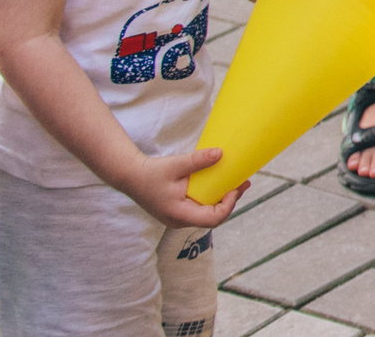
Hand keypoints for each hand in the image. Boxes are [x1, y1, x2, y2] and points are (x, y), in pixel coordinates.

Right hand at [117, 146, 245, 228]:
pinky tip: (219, 185)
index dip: (228, 205)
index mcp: (179, 214)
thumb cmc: (151, 172)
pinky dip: (212, 199)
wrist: (130, 176)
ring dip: (223, 200)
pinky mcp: (178, 211)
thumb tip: (221, 153)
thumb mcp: (176, 165)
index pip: (212, 219)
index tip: (236, 188)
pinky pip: (200, 209)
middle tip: (244, 184)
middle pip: (213, 219)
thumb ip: (198, 160)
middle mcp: (179, 221)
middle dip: (230, 202)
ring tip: (237, 183)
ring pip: (207, 215)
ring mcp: (178, 218)